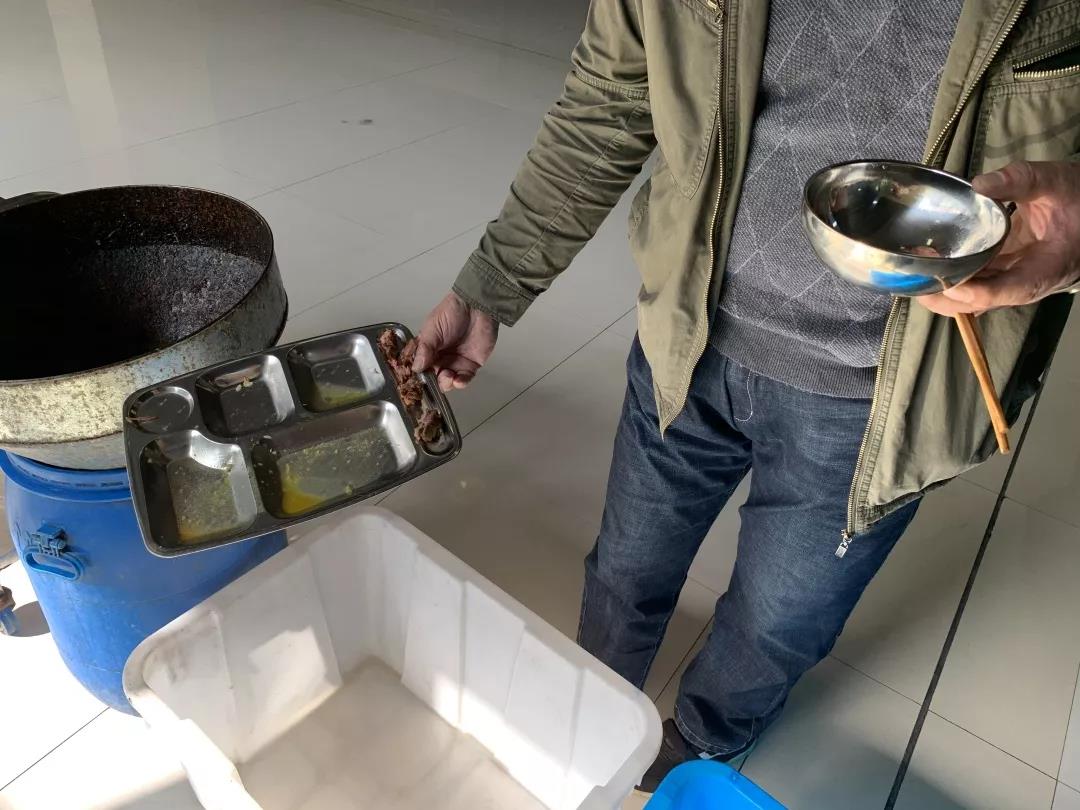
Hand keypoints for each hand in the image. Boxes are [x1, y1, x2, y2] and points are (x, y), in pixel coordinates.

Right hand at [412, 292, 497, 391]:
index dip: (419, 375)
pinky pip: (464, 379)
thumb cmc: (451, 312)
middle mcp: (440, 357)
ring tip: (448, 376)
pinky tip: (458, 380)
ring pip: (448, 381)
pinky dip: (460, 382)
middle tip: (435, 377)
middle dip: (433, 381)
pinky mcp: (471, 364)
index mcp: (428, 348)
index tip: (418, 380)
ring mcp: (456, 361)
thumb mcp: (432, 329)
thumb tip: (416, 367)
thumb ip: (424, 349)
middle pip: (433, 377)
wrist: (476, 307)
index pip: (421, 366)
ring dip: (446, 383)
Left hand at [918, 160, 1079, 316]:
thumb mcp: (1053, 181)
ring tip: (911, 271)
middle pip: (981, 302)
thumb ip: (1019, 181)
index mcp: (1045, 269)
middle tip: (912, 280)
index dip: (976, 292)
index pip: (1008, 291)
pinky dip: (951, 275)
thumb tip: (979, 184)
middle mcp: (1025, 282)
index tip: (946, 283)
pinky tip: (927, 262)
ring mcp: (1012, 279)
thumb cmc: (1077, 197)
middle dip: (945, 296)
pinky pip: (973, 281)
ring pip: (972, 295)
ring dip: (942, 287)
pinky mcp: (1003, 271)